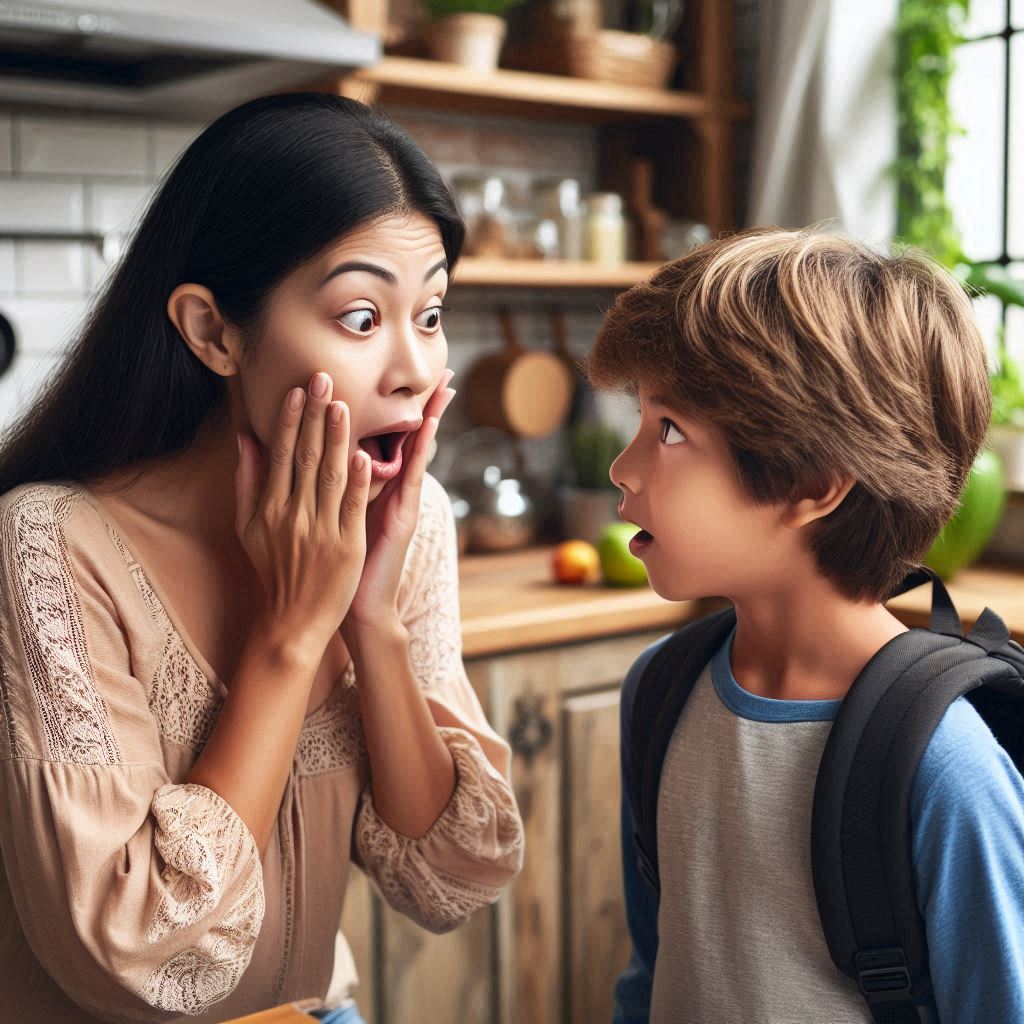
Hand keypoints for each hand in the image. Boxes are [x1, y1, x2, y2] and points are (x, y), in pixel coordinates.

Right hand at [234, 372, 370, 658]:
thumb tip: (246, 438)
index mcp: (270, 508)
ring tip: (343, 405)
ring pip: (330, 476)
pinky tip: (364, 455)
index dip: (292, 420)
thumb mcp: (248, 526)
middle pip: (306, 457)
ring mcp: (320, 531)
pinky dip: (358, 481)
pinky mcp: (346, 547)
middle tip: (324, 379)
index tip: (299, 390)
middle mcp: (293, 515)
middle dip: (315, 416)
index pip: (282, 454)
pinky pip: (352, 508)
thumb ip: (248, 480)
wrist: (292, 619)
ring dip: (337, 438)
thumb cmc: (272, 569)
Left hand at [342, 369, 455, 638]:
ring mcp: (405, 503)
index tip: (415, 381)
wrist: (358, 606)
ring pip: (420, 453)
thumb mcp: (340, 517)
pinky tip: (426, 428)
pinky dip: (420, 453)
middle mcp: (397, 492)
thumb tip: (327, 459)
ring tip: (444, 389)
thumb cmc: (343, 563)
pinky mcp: (404, 518)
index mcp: (378, 488)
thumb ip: (338, 488)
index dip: (405, 411)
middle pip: (416, 440)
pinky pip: (412, 478)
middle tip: (444, 372)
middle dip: (430, 406)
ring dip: (432, 419)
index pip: (394, 440)